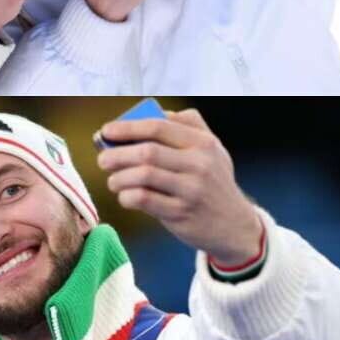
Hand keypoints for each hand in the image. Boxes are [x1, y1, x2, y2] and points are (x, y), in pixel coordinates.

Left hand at [94, 107, 264, 262]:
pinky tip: (126, 196)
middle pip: (146, 152)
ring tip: (114, 180)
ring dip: (118, 177)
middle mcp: (200, 164)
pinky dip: (127, 196)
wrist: (235, 225)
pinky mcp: (181, 213)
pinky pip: (143, 199)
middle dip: (116, 154)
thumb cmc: (212, 181)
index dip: (127, 127)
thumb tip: (144, 115)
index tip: (106, 131)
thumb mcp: (211, 149)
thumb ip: (186, 126)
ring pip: (142, 175)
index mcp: (203, 143)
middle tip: (103, 159)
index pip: (158, 126)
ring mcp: (192, 190)